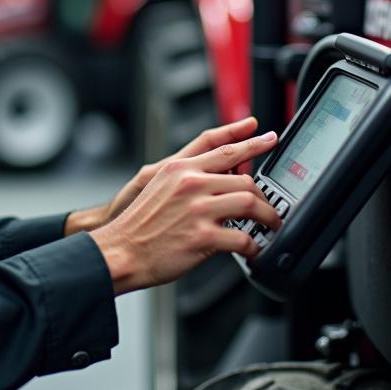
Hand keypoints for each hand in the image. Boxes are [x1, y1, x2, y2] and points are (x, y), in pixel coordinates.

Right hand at [64, 116, 266, 236]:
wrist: (120, 251)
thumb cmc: (137, 224)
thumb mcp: (156, 185)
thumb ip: (186, 177)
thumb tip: (215, 177)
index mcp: (179, 169)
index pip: (222, 149)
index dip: (249, 142)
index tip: (268, 137)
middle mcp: (190, 183)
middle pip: (244, 179)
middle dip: (264, 197)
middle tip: (270, 209)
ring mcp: (197, 209)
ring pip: (249, 203)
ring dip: (266, 218)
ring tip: (270, 226)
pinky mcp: (202, 236)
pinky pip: (242, 238)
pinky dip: (253, 246)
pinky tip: (252, 250)